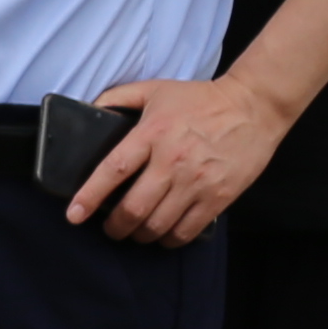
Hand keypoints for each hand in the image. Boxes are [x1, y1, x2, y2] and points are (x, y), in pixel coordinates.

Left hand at [67, 76, 290, 247]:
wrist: (253, 106)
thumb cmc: (201, 99)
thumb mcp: (156, 89)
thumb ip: (119, 97)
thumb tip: (90, 110)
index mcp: (152, 133)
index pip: (113, 170)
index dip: (90, 196)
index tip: (74, 214)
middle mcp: (172, 161)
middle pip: (134, 208)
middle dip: (115, 226)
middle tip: (110, 229)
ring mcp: (196, 182)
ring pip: (158, 225)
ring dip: (140, 235)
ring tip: (136, 232)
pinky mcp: (218, 197)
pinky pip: (186, 230)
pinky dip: (169, 239)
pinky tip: (164, 234)